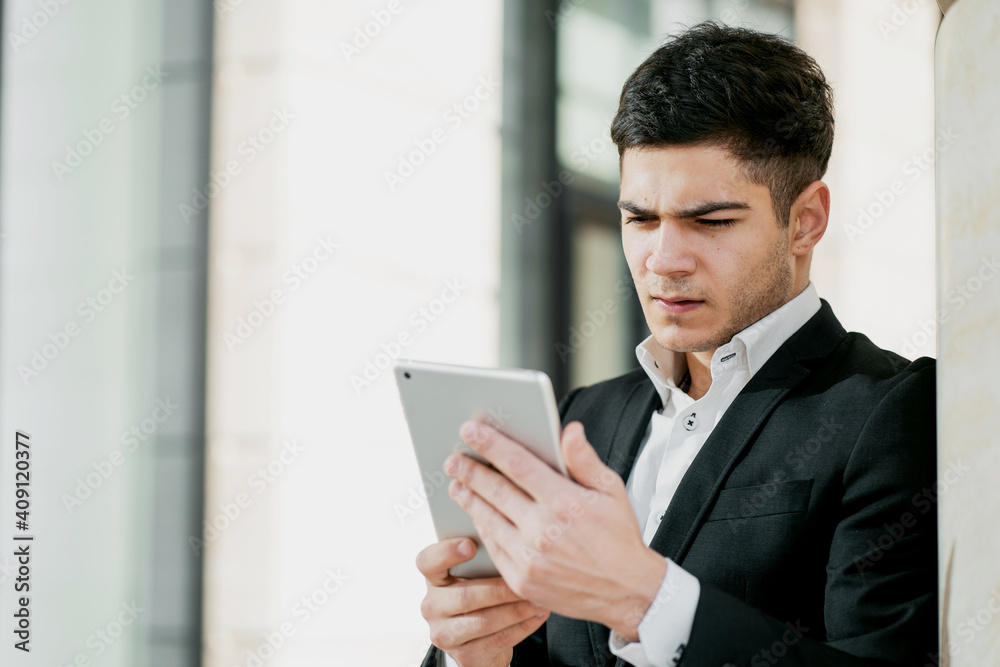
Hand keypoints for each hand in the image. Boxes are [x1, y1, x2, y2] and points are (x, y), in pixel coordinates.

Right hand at [416, 536, 549, 666]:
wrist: (481, 638)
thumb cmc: (481, 592)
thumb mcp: (475, 572)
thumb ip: (482, 557)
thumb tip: (504, 537)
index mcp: (433, 578)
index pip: (427, 561)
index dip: (446, 553)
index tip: (471, 545)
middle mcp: (432, 606)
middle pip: (464, 596)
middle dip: (500, 589)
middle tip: (526, 579)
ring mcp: (444, 634)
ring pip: (483, 622)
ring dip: (516, 610)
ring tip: (538, 599)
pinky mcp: (464, 656)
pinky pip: (496, 641)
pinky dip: (521, 628)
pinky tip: (536, 616)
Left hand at [444, 420, 666, 640]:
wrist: (627, 592)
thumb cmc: (618, 537)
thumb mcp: (612, 491)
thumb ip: (584, 459)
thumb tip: (569, 430)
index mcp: (566, 503)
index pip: (518, 465)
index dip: (491, 445)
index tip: (470, 430)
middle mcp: (544, 531)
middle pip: (495, 491)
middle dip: (470, 471)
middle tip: (453, 459)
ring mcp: (531, 558)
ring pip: (488, 520)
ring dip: (469, 499)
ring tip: (457, 484)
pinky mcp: (522, 580)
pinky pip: (493, 547)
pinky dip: (482, 528)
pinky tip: (477, 515)